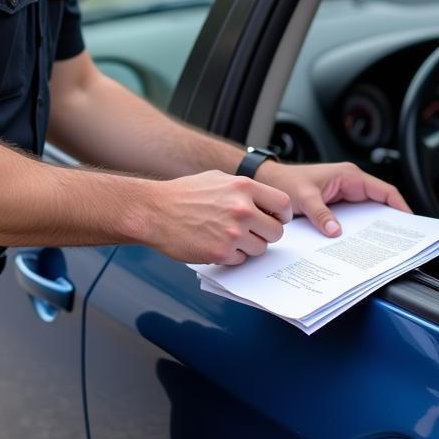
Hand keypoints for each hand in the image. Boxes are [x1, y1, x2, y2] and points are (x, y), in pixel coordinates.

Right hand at [144, 170, 292, 265]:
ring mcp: (232, 232)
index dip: (281, 215)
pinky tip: (215, 243)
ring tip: (228, 237)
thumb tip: (264, 201)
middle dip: (265, 234)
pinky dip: (231, 256)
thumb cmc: (183, 194)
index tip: (275, 219)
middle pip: (276, 232)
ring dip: (248, 246)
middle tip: (250, 232)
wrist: (154, 211)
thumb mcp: (217, 179)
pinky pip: (240, 260)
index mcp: (243, 187)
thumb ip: (243, 189)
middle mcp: (242, 209)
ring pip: (260, 249)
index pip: (283, 204)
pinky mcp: (221, 252)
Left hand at [255, 160, 410, 236]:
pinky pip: (353, 219)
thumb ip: (320, 213)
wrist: (269, 183)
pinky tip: (357, 244)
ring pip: (367, 213)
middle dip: (389, 221)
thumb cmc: (285, 181)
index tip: (410, 223)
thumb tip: (337, 231)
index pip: (384, 191)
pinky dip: (357, 230)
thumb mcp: (303, 197)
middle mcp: (349, 184)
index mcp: (349, 176)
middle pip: (379, 204)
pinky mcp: (335, 206)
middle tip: (398, 242)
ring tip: (381, 247)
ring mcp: (343, 195)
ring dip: (373, 228)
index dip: (400, 206)